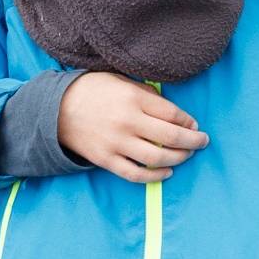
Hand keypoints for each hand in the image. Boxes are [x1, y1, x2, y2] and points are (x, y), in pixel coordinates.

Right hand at [57, 72, 210, 183]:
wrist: (56, 109)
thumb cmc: (92, 91)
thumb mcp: (120, 81)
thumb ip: (146, 94)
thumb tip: (174, 111)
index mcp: (132, 98)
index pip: (172, 113)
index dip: (188, 121)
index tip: (194, 124)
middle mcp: (127, 122)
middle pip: (171, 136)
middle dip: (193, 141)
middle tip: (203, 142)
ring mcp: (116, 143)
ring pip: (157, 157)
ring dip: (179, 158)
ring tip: (187, 155)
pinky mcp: (106, 160)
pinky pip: (136, 174)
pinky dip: (155, 176)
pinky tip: (167, 172)